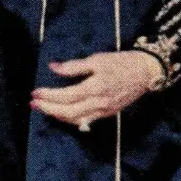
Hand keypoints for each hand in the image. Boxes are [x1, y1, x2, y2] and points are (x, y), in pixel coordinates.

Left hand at [31, 51, 160, 127]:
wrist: (146, 72)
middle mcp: (99, 103)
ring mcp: (104, 111)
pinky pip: (85, 121)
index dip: (49, 96)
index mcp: (96, 87)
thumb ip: (74, 66)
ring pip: (75, 119)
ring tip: (44, 109)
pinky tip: (63, 114)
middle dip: (48, 109)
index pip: (66, 96)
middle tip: (33, 104)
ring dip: (57, 116)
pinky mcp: (108, 114)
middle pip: (68, 112)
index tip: (35, 92)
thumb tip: (53, 67)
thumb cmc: (122, 62)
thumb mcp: (98, 59)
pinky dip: (71, 119)